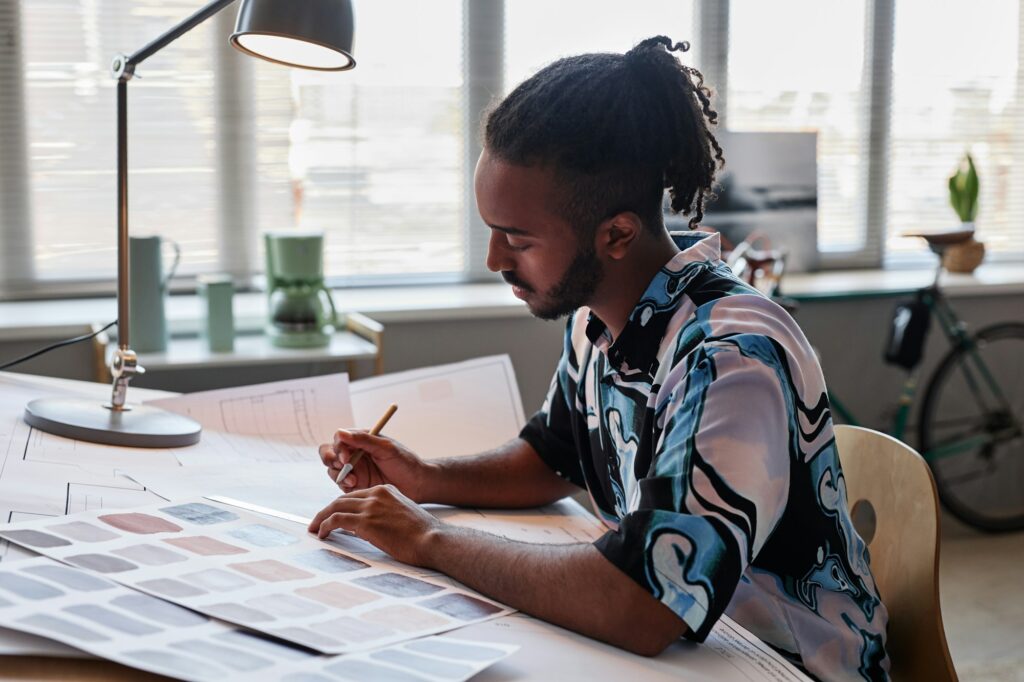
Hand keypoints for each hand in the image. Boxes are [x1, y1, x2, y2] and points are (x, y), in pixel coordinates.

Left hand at [307, 484, 440, 566]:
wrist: (432, 539)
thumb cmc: (423, 535)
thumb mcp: (402, 516)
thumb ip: (385, 515)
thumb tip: (369, 528)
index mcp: (386, 490)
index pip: (356, 495)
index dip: (342, 505)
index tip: (333, 516)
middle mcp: (377, 494)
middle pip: (343, 499)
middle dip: (327, 510)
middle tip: (317, 522)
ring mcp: (370, 506)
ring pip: (335, 507)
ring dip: (321, 518)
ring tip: (315, 529)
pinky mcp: (365, 521)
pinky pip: (336, 520)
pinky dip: (325, 525)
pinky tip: (322, 533)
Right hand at [319, 430, 432, 501]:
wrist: (417, 485)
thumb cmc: (406, 462)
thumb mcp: (387, 448)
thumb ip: (364, 440)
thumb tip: (341, 433)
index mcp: (362, 440)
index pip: (339, 439)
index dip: (339, 447)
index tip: (347, 457)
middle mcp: (355, 454)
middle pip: (329, 453)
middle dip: (331, 459)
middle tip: (342, 466)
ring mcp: (354, 470)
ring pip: (332, 469)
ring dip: (339, 474)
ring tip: (354, 480)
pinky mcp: (355, 485)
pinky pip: (340, 484)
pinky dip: (343, 485)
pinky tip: (356, 486)